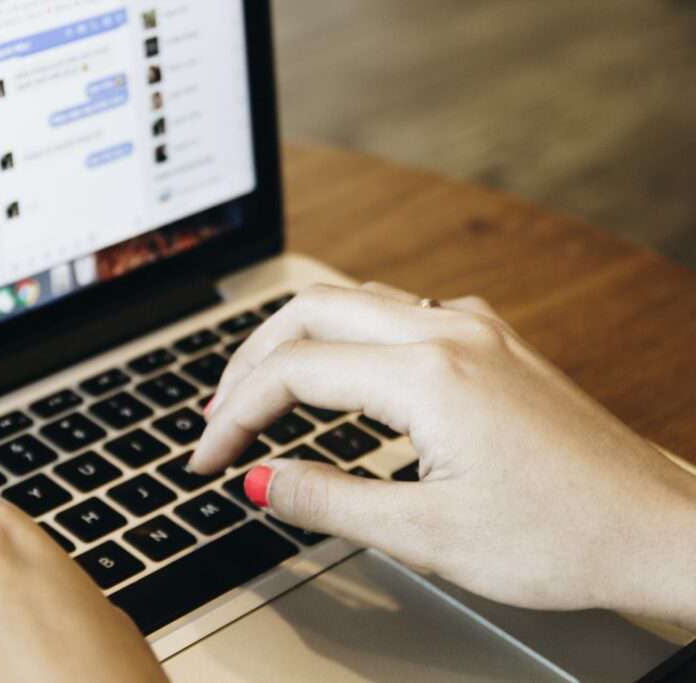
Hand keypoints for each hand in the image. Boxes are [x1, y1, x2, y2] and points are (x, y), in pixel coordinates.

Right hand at [190, 282, 695, 628]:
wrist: (659, 531)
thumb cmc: (565, 536)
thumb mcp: (427, 536)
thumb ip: (328, 500)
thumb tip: (261, 480)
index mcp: (429, 374)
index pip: (294, 370)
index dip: (235, 414)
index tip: (210, 458)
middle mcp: (450, 330)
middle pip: (312, 310)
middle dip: (249, 361)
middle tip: (218, 417)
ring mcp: (474, 328)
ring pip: (353, 301)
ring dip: (296, 340)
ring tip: (261, 391)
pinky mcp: (490, 341)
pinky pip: (396, 311)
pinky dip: (345, 337)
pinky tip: (338, 375)